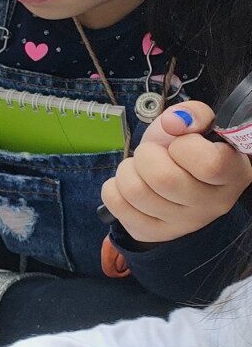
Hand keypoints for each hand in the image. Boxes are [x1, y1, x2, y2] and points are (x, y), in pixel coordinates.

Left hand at [100, 102, 251, 243]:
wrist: (172, 178)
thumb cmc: (185, 150)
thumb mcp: (195, 125)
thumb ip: (193, 114)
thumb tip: (174, 122)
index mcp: (233, 175)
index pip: (209, 164)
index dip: (184, 146)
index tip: (180, 143)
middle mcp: (214, 205)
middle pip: (163, 179)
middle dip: (147, 155)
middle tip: (152, 154)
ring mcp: (183, 224)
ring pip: (135, 191)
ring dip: (127, 170)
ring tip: (139, 168)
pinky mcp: (153, 232)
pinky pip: (116, 203)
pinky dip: (113, 187)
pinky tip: (130, 184)